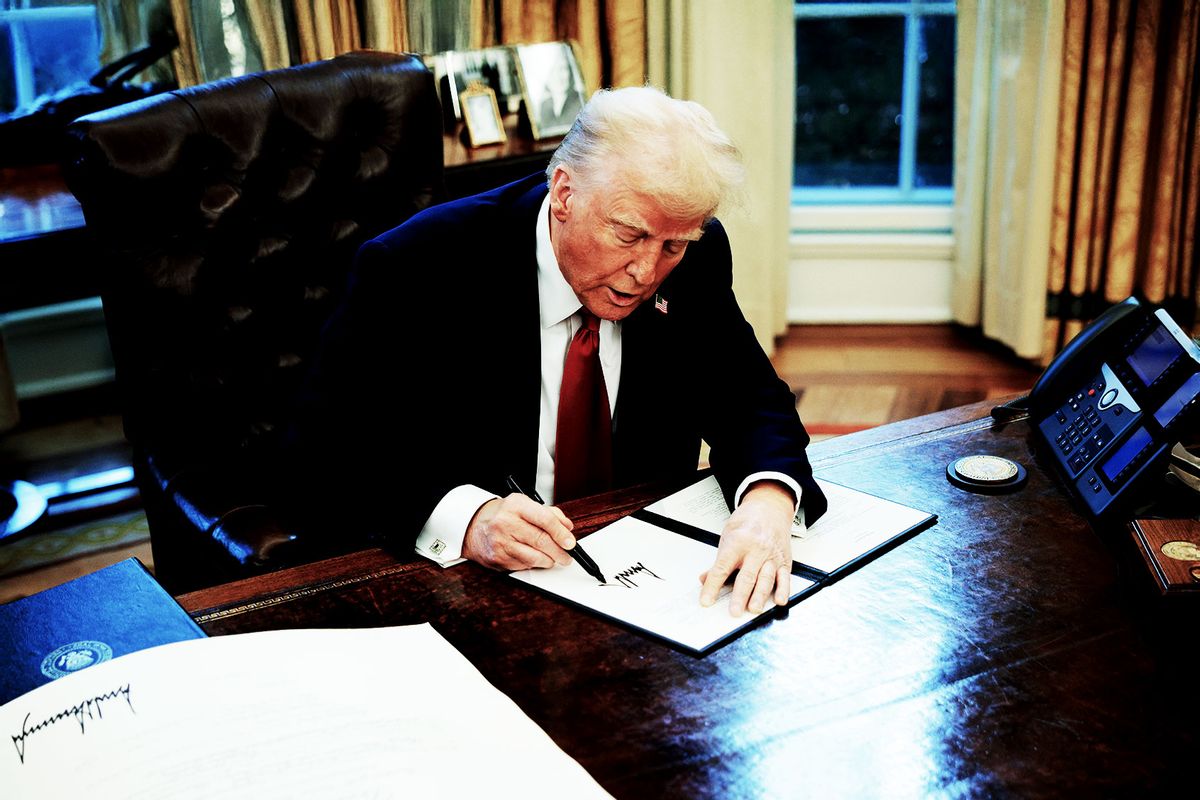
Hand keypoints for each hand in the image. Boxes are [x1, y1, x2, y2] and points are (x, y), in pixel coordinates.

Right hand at [462, 493, 576, 569]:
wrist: (474, 526)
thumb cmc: (505, 515)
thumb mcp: (525, 505)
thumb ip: (549, 513)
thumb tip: (567, 527)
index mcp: (516, 505)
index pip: (545, 519)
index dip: (561, 533)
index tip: (571, 542)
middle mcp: (506, 522)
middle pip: (541, 541)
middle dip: (559, 552)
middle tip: (567, 556)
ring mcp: (500, 542)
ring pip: (534, 557)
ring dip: (549, 561)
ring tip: (553, 559)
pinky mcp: (497, 558)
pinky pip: (524, 565)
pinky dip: (534, 564)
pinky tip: (534, 558)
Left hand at [698, 481, 795, 615]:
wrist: (769, 508)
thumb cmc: (747, 522)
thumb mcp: (727, 536)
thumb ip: (719, 561)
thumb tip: (705, 579)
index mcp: (737, 542)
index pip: (722, 568)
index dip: (713, 586)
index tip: (706, 600)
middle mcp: (755, 549)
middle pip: (746, 576)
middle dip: (740, 596)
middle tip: (734, 611)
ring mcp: (771, 556)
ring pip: (766, 578)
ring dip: (760, 596)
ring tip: (754, 608)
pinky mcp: (783, 561)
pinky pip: (784, 577)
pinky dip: (783, 590)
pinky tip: (779, 600)